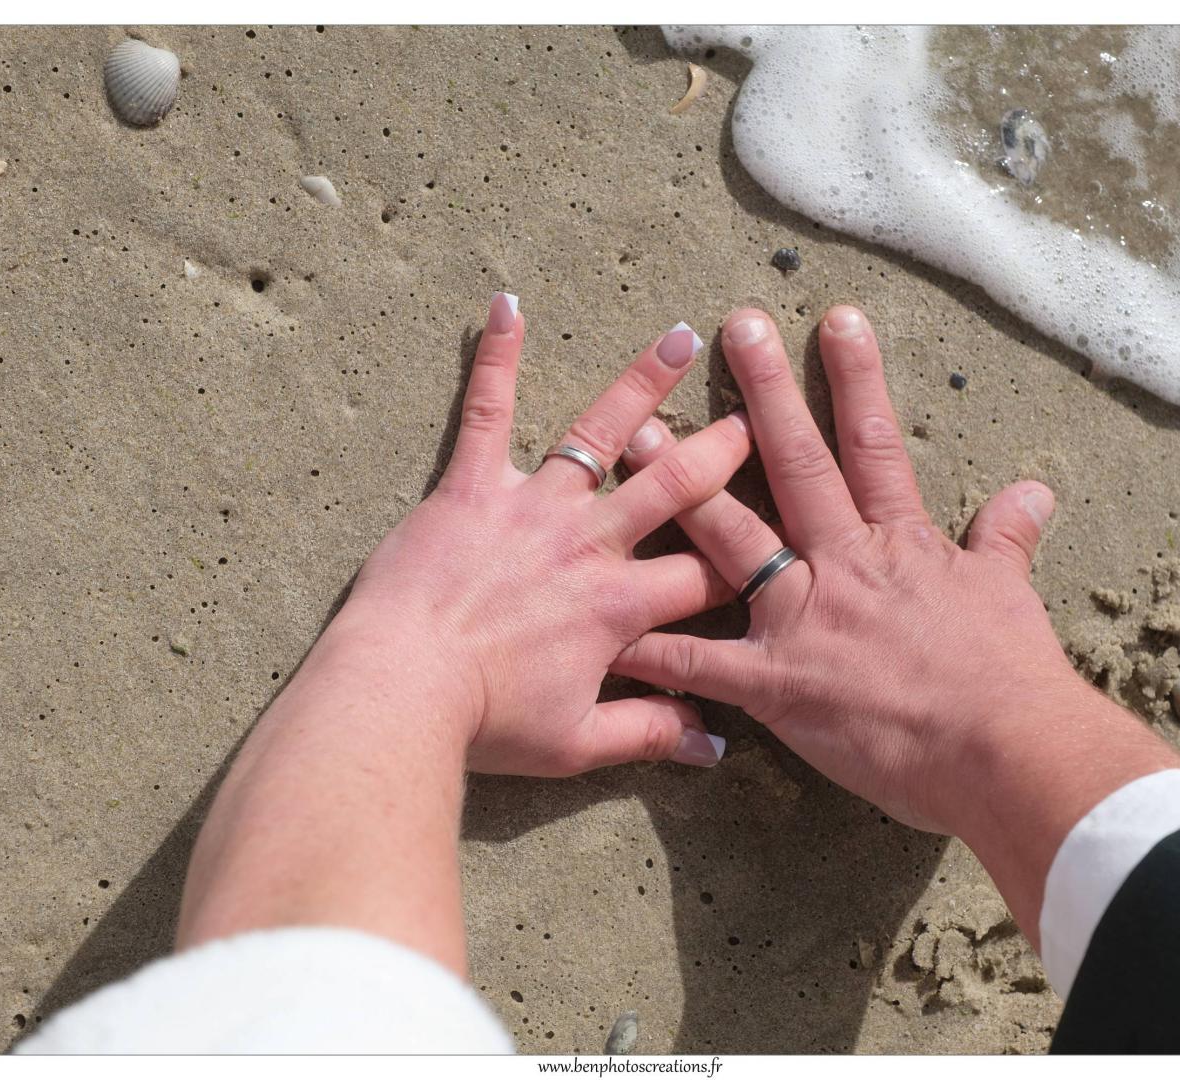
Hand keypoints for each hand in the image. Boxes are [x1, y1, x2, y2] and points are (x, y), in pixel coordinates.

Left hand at [328, 296, 745, 775]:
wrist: (401, 688)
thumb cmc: (485, 721)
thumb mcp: (577, 742)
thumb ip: (650, 733)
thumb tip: (714, 745)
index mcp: (621, 606)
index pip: (703, 576)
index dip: (744, 560)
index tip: (779, 536)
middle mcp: (589, 543)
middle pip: (673, 486)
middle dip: (723, 449)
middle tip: (760, 414)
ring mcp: (532, 505)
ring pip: (599, 434)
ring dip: (643, 384)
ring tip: (682, 336)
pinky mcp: (471, 486)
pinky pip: (487, 410)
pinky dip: (497, 358)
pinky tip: (506, 305)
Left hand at [611, 306, 1103, 833]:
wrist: (1004, 751)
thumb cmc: (1011, 678)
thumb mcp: (1010, 595)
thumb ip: (1005, 538)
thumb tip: (1034, 491)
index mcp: (898, 542)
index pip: (872, 444)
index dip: (855, 379)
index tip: (835, 320)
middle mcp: (842, 564)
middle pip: (795, 464)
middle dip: (763, 394)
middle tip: (735, 328)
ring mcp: (802, 618)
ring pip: (730, 537)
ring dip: (681, 486)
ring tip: (639, 433)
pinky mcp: (775, 682)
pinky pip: (699, 662)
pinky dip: (653, 649)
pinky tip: (609, 626)